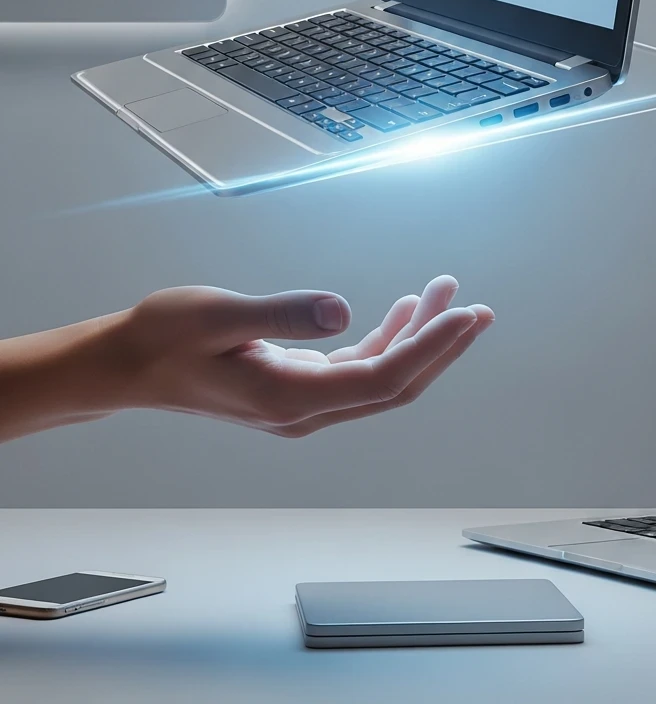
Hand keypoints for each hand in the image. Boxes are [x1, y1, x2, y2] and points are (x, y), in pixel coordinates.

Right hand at [111, 275, 491, 437]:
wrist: (129, 363)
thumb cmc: (166, 337)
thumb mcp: (222, 315)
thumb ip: (284, 314)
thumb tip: (342, 309)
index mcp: (291, 398)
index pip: (382, 378)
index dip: (430, 348)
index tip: (465, 317)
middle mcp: (304, 409)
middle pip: (394, 385)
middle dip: (441, 348)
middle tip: (480, 311)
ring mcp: (302, 401)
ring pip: (379, 375)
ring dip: (417, 337)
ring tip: (447, 294)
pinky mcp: (296, 386)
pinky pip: (357, 368)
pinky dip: (387, 339)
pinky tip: (403, 310)